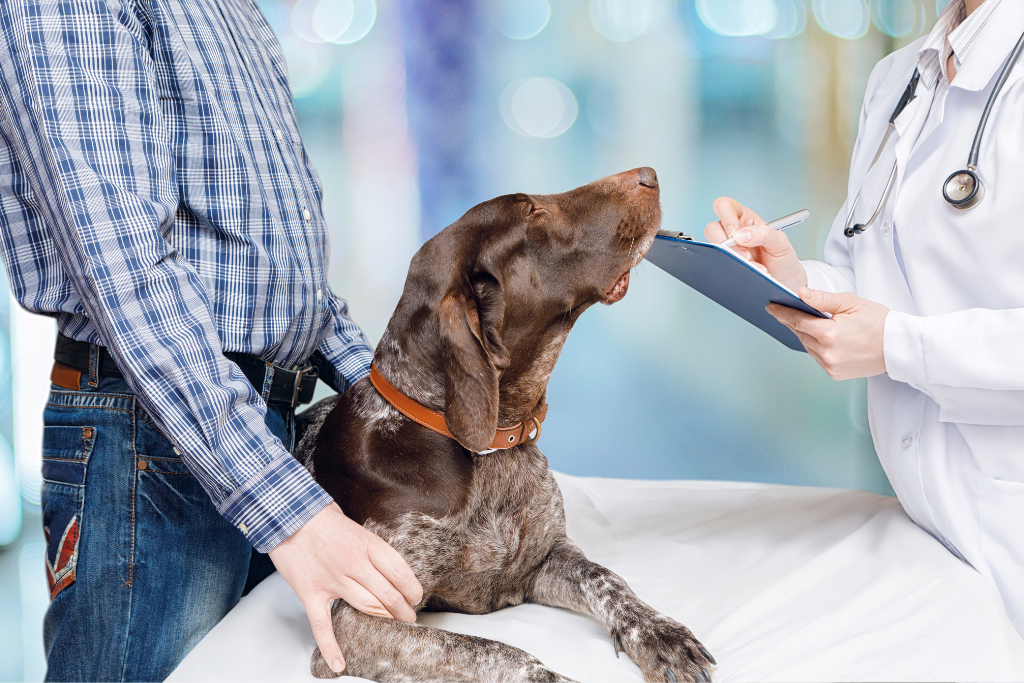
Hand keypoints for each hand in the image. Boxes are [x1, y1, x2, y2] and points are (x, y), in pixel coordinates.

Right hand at [268, 503, 422, 673]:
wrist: (287, 515)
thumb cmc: (322, 518)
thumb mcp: (355, 527)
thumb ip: (370, 549)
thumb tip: (387, 568)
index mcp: (367, 544)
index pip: (400, 573)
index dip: (412, 589)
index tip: (415, 597)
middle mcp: (354, 564)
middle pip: (387, 595)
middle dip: (403, 610)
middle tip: (409, 618)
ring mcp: (332, 580)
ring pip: (366, 608)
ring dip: (383, 621)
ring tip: (394, 629)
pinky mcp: (311, 592)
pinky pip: (322, 625)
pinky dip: (331, 646)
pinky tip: (340, 663)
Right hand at [704, 197, 806, 291]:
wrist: (785, 281)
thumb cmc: (782, 257)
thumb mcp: (781, 241)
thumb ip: (764, 233)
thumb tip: (740, 236)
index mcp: (745, 218)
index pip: (724, 206)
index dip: (726, 217)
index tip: (735, 234)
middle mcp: (732, 232)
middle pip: (712, 228)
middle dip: (727, 244)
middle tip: (745, 255)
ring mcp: (727, 249)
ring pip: (713, 248)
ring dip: (731, 258)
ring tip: (752, 265)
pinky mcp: (725, 264)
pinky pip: (719, 264)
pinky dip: (733, 269)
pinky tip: (748, 272)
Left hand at [767, 288, 888, 379]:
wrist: (898, 347)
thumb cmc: (878, 322)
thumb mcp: (851, 303)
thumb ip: (822, 299)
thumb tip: (800, 294)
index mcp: (829, 334)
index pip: (797, 321)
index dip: (782, 313)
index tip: (771, 307)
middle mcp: (827, 353)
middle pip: (801, 334)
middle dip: (795, 322)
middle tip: (788, 311)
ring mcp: (830, 366)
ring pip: (808, 347)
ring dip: (807, 335)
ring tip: (812, 324)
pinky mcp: (835, 374)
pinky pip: (818, 358)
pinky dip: (817, 347)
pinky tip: (825, 339)